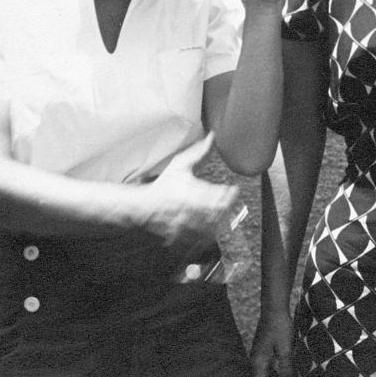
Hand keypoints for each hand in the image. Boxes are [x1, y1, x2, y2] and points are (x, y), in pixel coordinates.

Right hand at [142, 133, 239, 253]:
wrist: (142, 207)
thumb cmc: (163, 185)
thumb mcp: (180, 165)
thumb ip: (199, 152)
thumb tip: (213, 136)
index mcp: (191, 191)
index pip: (217, 194)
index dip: (229, 193)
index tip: (233, 190)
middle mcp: (189, 209)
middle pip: (217, 212)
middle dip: (227, 208)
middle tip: (230, 203)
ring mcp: (185, 225)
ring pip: (210, 228)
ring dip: (220, 223)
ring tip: (224, 217)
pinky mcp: (181, 237)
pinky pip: (199, 241)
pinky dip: (208, 237)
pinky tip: (211, 230)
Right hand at [251, 307, 293, 376]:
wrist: (275, 306)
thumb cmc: (280, 327)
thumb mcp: (285, 350)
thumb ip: (286, 372)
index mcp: (258, 363)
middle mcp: (256, 360)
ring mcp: (260, 353)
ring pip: (268, 374)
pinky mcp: (265, 348)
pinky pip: (271, 365)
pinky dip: (279, 370)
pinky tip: (290, 369)